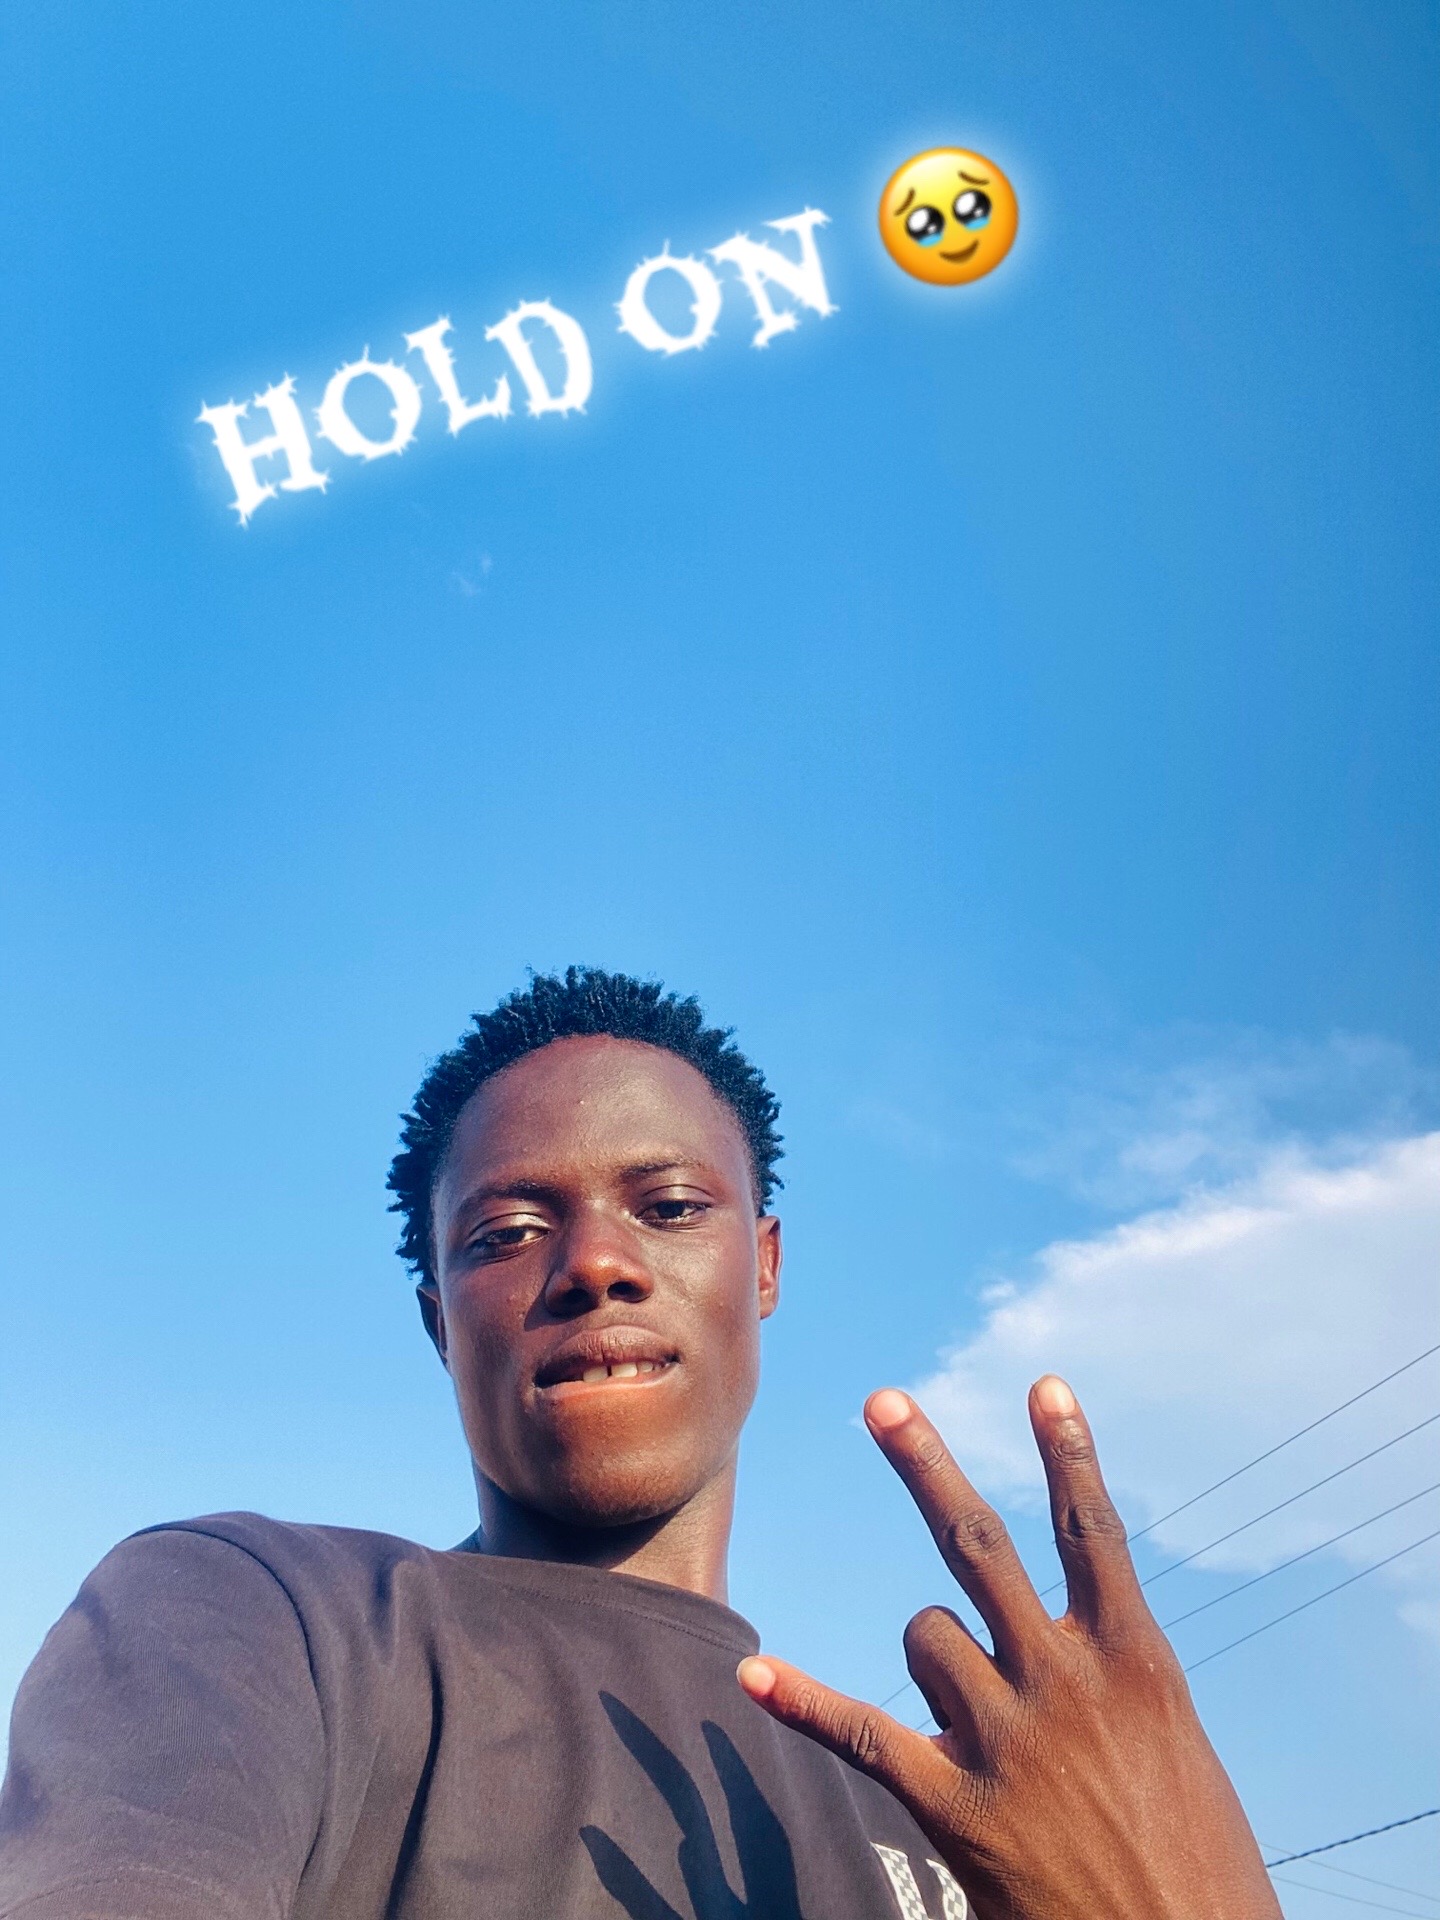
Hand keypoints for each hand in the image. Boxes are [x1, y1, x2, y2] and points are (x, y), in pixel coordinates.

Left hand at [738, 1377, 1280, 1919]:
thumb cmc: (1198, 1868)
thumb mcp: (1178, 1750)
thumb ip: (1112, 1681)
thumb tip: (1065, 1639)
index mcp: (1136, 1663)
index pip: (1092, 1533)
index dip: (1069, 1453)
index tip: (1044, 1385)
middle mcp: (1067, 1684)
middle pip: (979, 1543)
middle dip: (925, 1465)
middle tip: (882, 1403)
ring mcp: (1008, 1742)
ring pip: (926, 1634)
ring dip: (930, 1649)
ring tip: (969, 1710)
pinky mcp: (958, 1809)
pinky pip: (862, 1733)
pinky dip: (803, 1700)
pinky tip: (755, 1673)